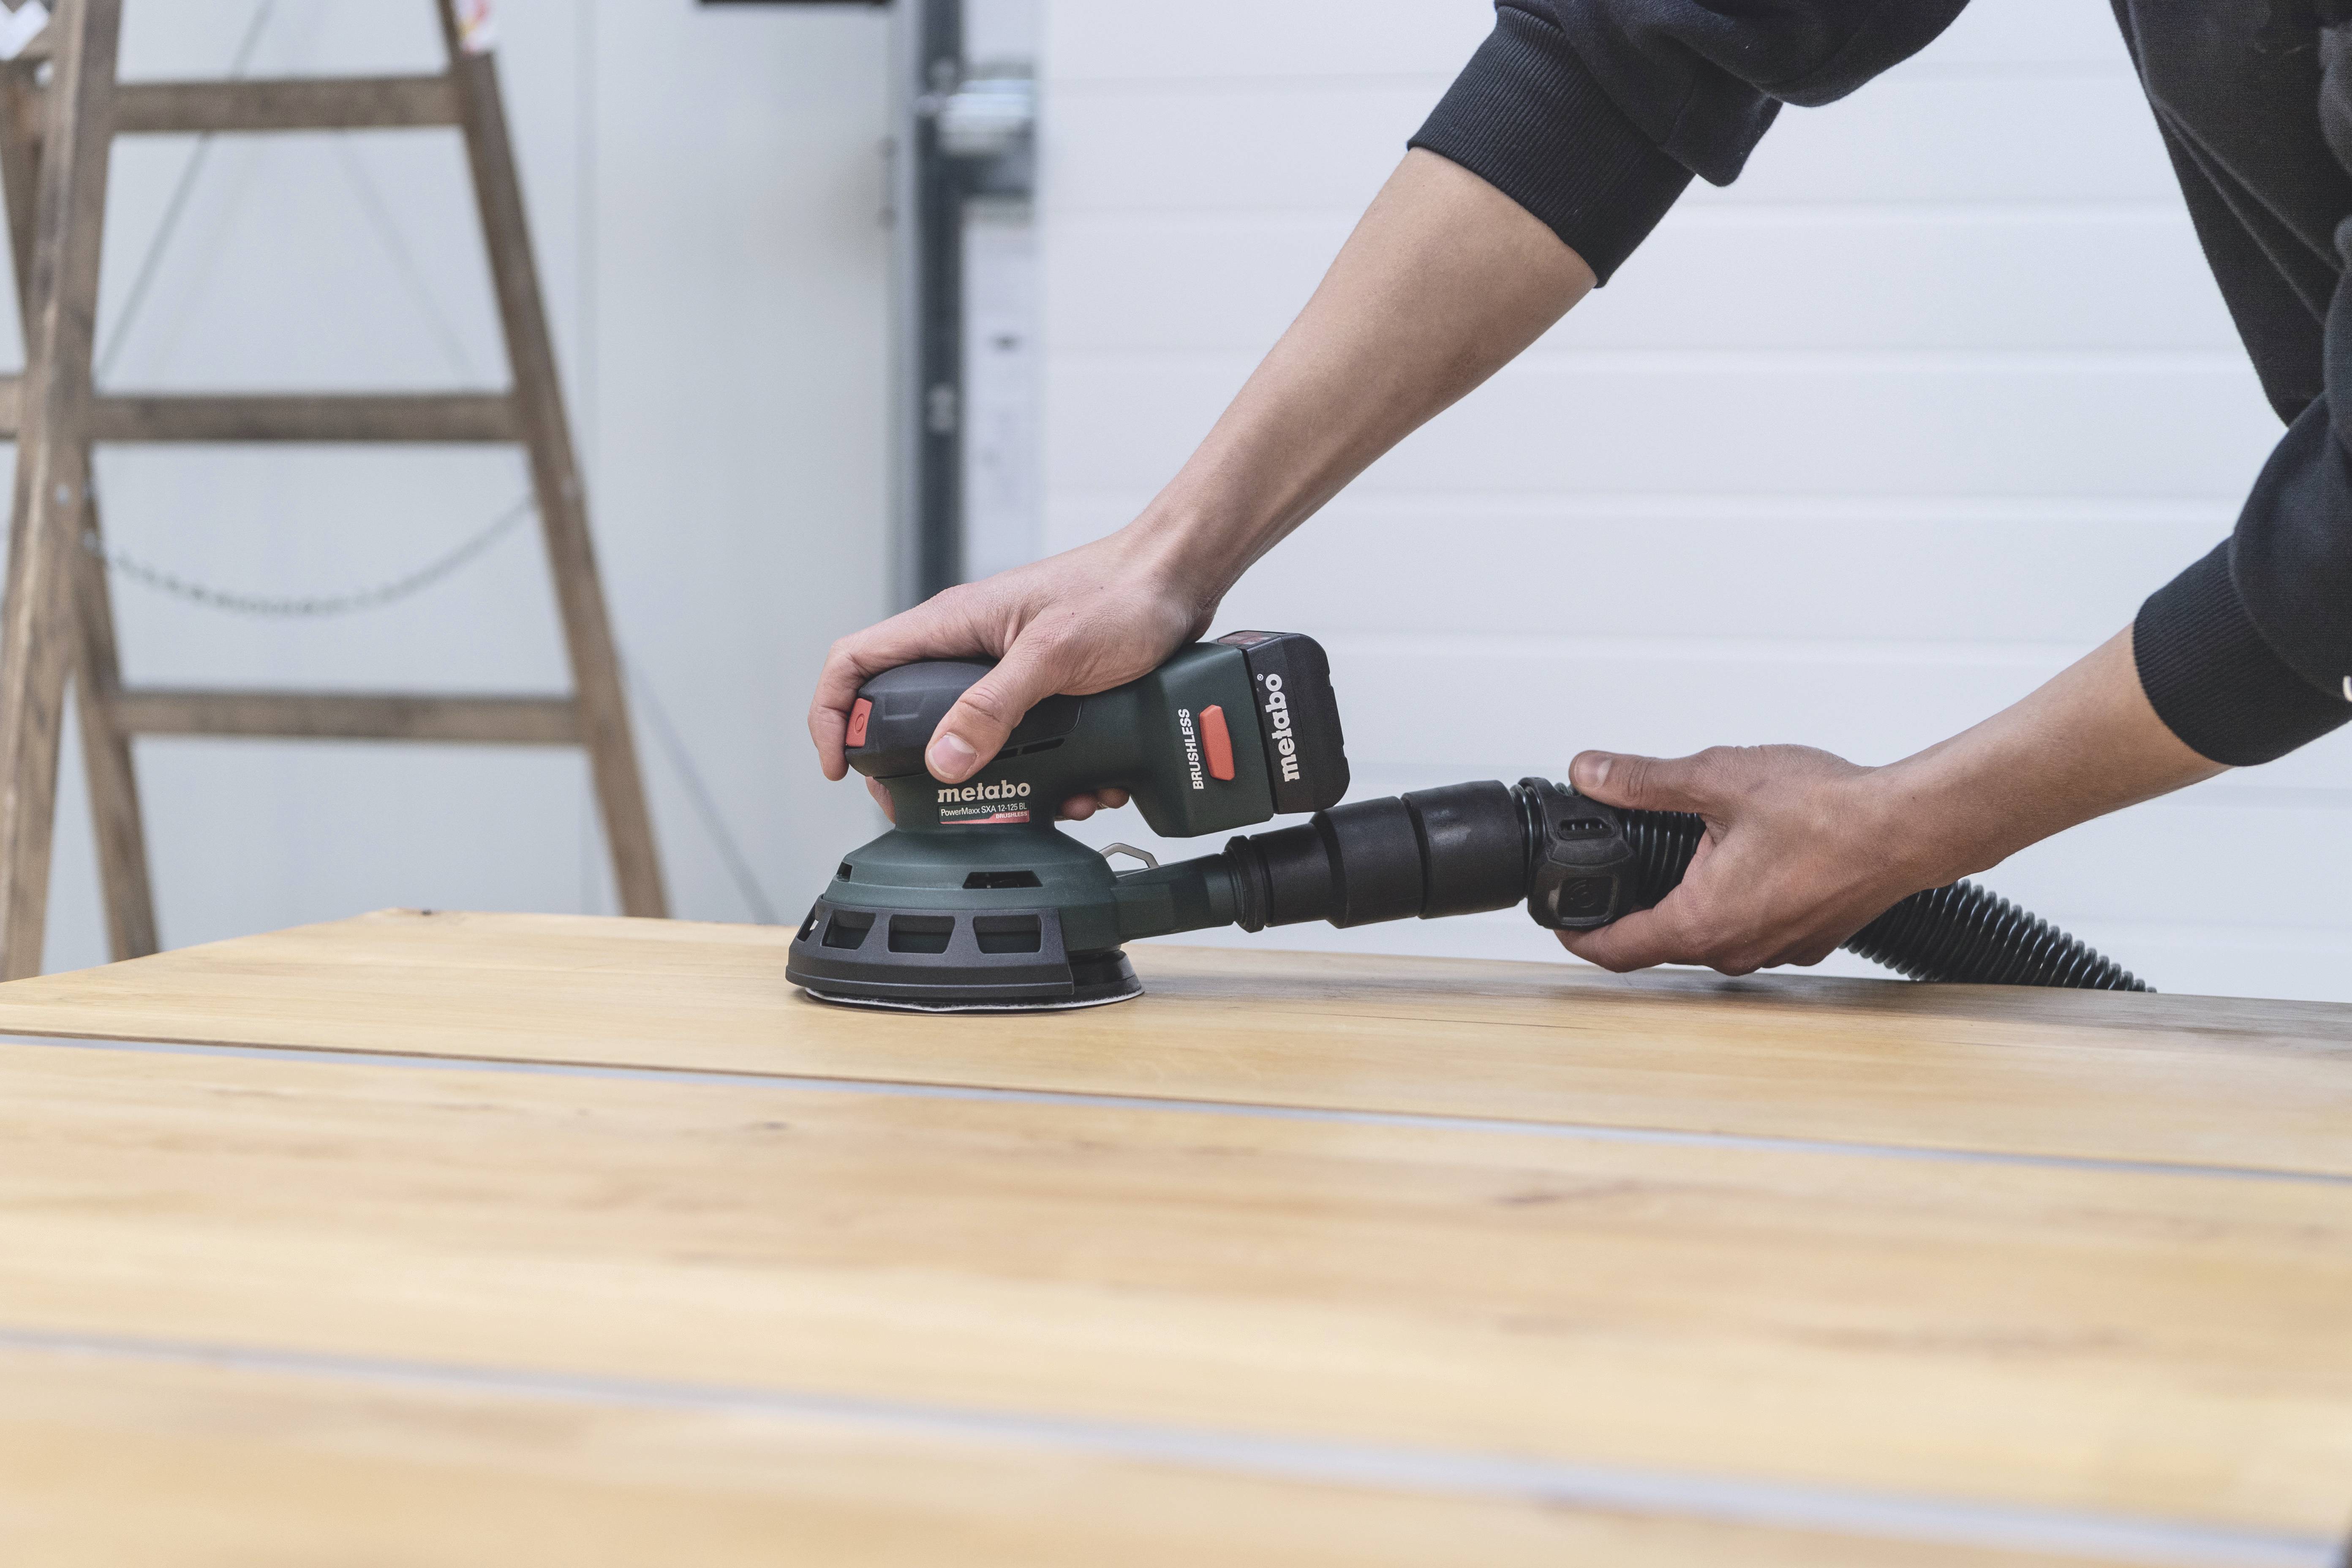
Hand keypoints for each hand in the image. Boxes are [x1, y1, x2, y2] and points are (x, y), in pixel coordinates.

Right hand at [809, 527, 1215, 820]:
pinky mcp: (1042, 690)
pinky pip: (1022, 741)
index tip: (839, 767)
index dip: (832, 714)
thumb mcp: (1053, 654)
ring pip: (971, 738)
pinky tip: (1081, 785)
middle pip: (906, 714)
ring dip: (999, 780)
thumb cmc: (1121, 593)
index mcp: (952, 625)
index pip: (856, 661)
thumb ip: (994, 706)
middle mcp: (969, 648)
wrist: (1180, 579)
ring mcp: (1004, 670)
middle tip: (931, 810)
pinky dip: (1048, 772)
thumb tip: (943, 760)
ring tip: (1034, 805)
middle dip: (919, 770)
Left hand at [1555, 745, 1923, 975]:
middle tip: (1615, 877)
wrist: (1909, 827)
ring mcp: (1775, 949)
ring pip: (1709, 936)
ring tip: (1681, 860)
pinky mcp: (1806, 938)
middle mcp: (1736, 949)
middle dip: (1634, 911)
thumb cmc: (1830, 811)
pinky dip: (1734, 902)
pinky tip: (1743, 863)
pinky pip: (1751, 928)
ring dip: (1688, 904)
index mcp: (1702, 922)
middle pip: (1660, 943)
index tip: (1561, 923)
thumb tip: (1593, 773)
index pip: (1617, 950)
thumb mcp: (1716, 779)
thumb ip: (1645, 780)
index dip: (1579, 936)